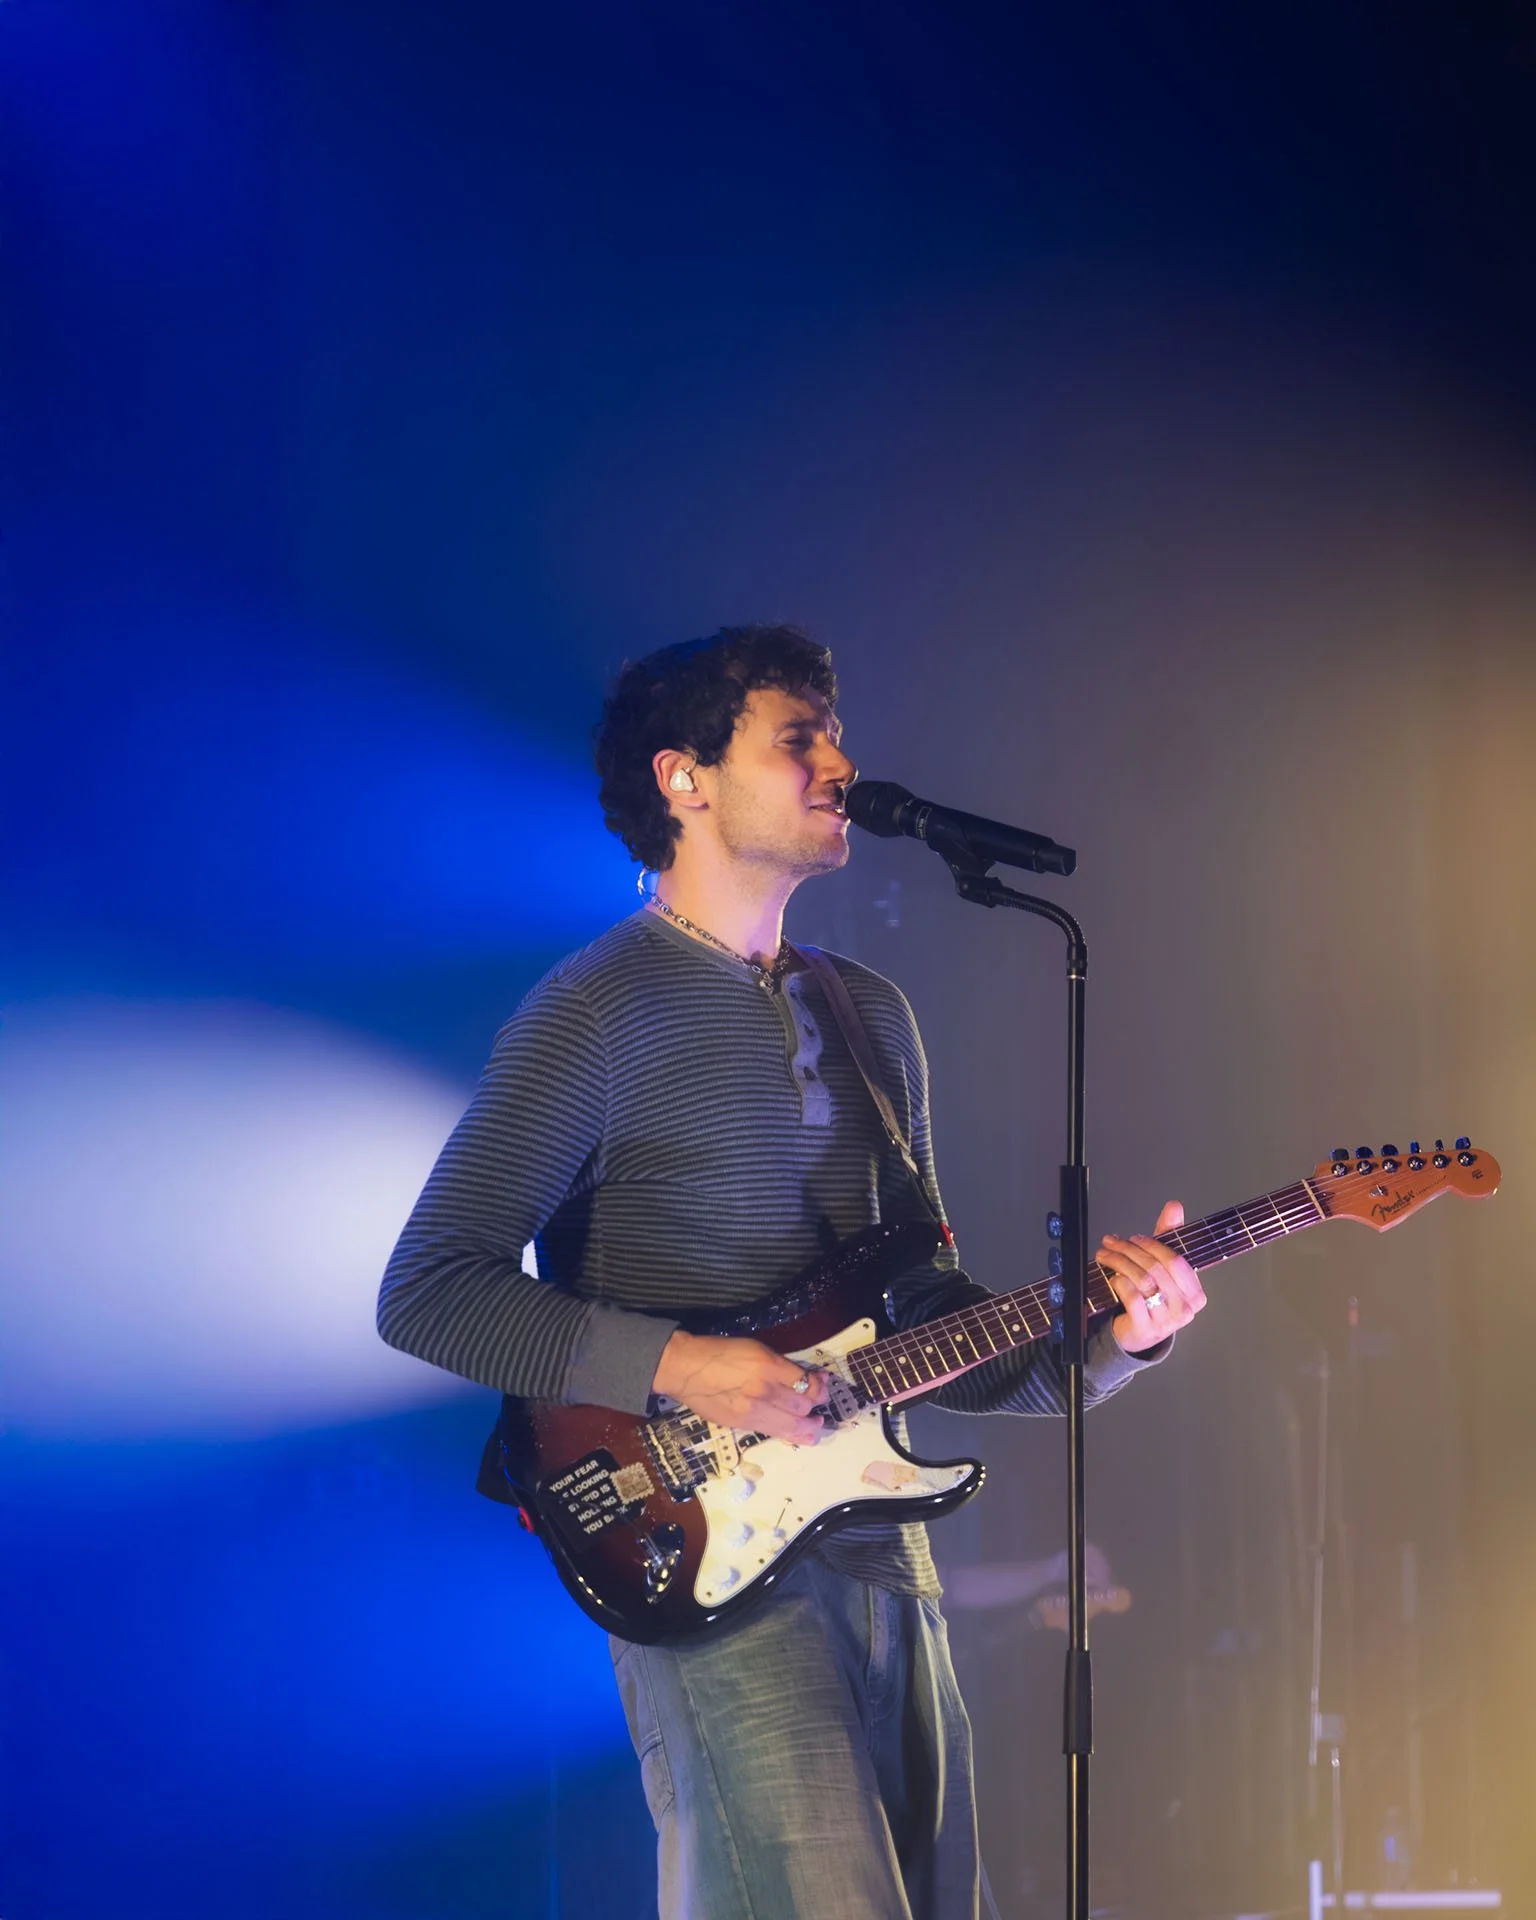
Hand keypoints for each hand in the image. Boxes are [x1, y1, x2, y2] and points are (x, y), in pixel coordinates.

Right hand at [652, 1331, 825, 1444]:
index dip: (820, 1386)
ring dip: (810, 1426)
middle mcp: (764, 1391)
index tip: (823, 1384)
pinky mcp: (742, 1425)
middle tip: (820, 1403)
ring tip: (816, 1424)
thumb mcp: (755, 1348)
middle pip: (803, 1406)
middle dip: (816, 1405)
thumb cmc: (720, 1352)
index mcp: (768, 1366)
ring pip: (793, 1426)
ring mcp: (753, 1411)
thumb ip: (780, 1365)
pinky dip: (792, 1435)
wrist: (686, 1369)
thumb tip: (805, 1377)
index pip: (806, 1383)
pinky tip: (802, 1435)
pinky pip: (774, 1433)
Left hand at [1099, 1199, 1206, 1354]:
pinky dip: (1120, 1282)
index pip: (1176, 1261)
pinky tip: (1113, 1276)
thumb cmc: (1153, 1297)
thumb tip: (1174, 1206)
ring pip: (1143, 1281)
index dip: (1153, 1245)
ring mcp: (1166, 1321)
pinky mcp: (1145, 1328)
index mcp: (1195, 1294)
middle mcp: (1184, 1309)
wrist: (1138, 1332)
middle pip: (1156, 1269)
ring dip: (1120, 1262)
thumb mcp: (1163, 1267)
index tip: (1134, 1238)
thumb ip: (1170, 1237)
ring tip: (1105, 1255)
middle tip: (1112, 1243)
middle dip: (1130, 1250)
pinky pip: (1132, 1297)